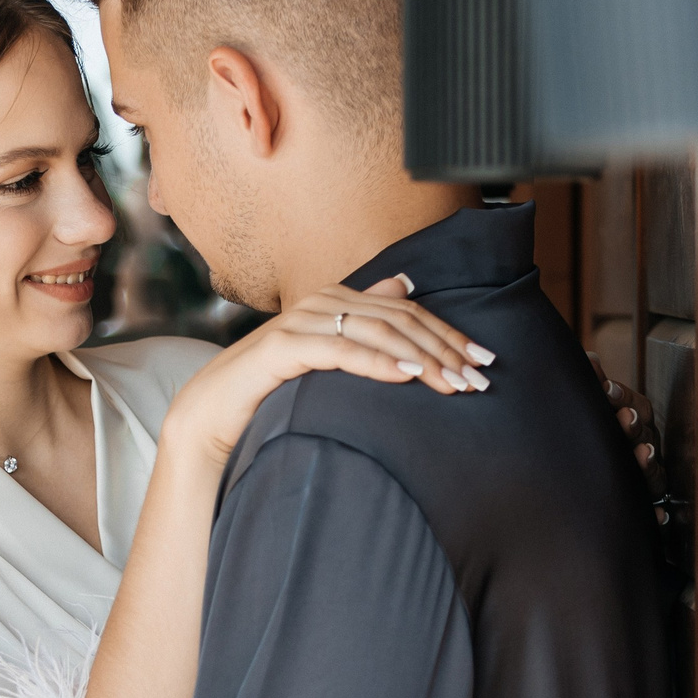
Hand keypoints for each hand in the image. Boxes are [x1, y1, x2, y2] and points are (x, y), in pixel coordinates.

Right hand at [164, 276, 495, 470]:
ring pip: (376, 331)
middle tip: (479, 379)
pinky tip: (407, 377)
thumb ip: (363, 321)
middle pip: (399, 318)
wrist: (214, 412)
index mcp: (336, 299)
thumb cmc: (273, 388)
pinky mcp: (283, 347)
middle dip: (445, 349)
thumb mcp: (327, 354)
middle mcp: (321, 301)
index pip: (407, 310)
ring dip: (421, 357)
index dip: (448, 334)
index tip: (484, 362)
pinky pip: (341, 350)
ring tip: (453, 383)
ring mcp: (301, 321)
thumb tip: (405, 285)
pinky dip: (378, 363)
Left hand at [587, 353, 667, 501]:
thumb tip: (589, 358)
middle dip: (634, 426)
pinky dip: (656, 515)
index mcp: (633, 423)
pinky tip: (656, 517)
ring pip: (654, 473)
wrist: (583, 486)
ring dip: (649, 464)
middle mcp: (644, 449)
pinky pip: (655, 513)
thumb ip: (593, 383)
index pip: (635, 406)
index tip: (606, 389)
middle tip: (624, 418)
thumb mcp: (593, 410)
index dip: (622, 397)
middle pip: (646, 436)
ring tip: (642, 455)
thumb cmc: (593, 437)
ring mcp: (646, 479)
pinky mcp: (643, 509)